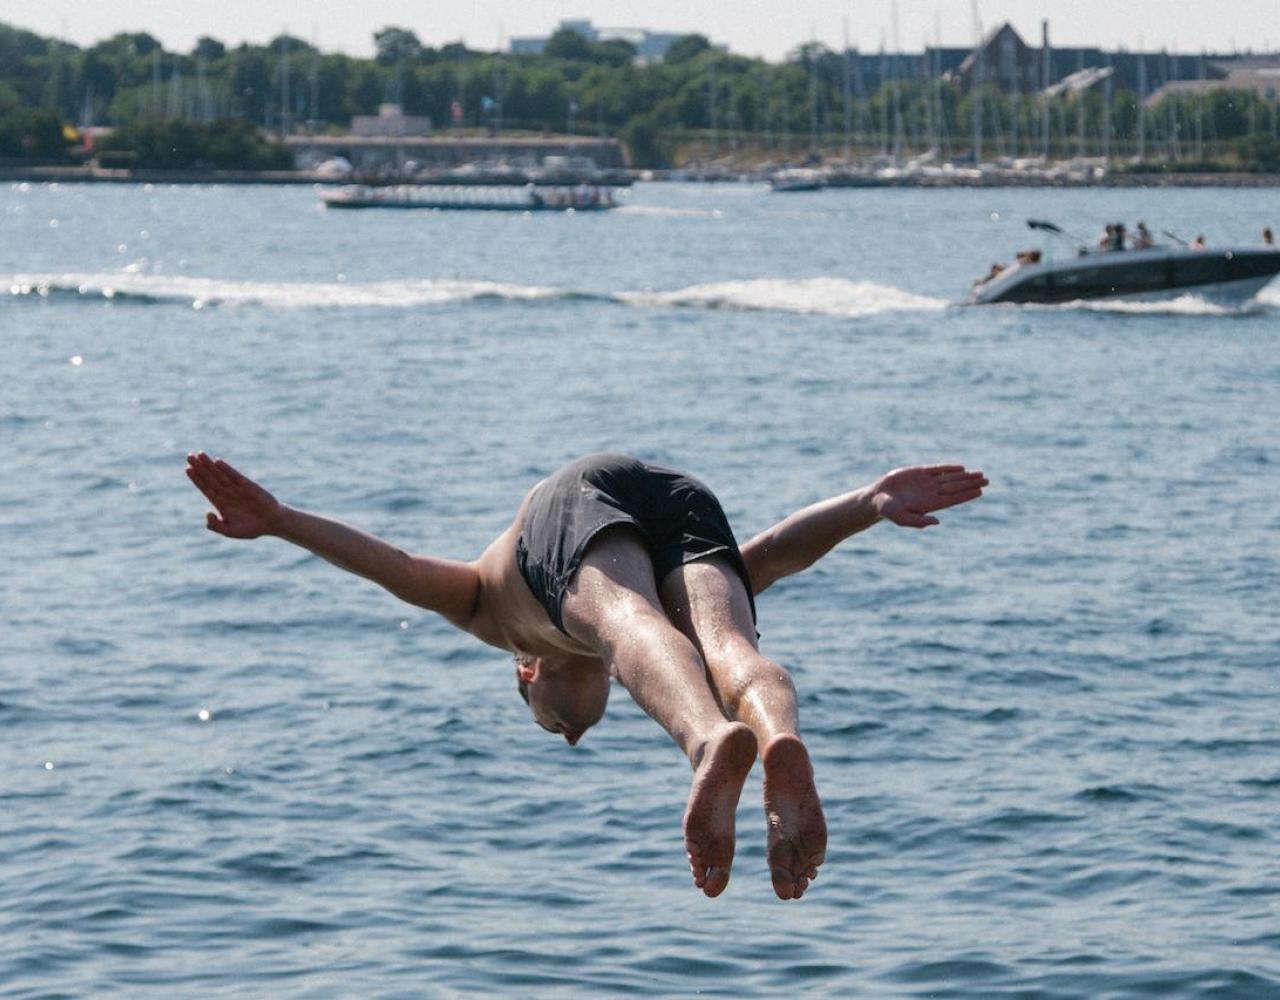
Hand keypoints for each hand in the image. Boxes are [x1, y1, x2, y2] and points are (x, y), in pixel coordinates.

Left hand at [185, 452, 282, 538]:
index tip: (187, 469)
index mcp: (221, 503)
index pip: (206, 488)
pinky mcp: (249, 486)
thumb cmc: (251, 528)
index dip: (196, 479)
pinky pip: (235, 476)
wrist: (272, 524)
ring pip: (220, 475)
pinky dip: (227, 469)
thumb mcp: (230, 531)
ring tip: (199, 454)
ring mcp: (237, 488)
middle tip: (189, 455)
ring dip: (210, 465)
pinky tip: (218, 461)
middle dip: (200, 467)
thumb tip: (207, 513)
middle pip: (210, 478)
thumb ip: (216, 526)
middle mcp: (227, 493)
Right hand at [871, 464, 987, 528]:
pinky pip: (937, 469)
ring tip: (979, 474)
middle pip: (956, 487)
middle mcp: (931, 493)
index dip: (967, 495)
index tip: (980, 491)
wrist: (876, 499)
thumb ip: (919, 522)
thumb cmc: (889, 512)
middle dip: (971, 483)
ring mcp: (926, 482)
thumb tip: (937, 522)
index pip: (953, 499)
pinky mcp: (918, 472)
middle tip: (987, 480)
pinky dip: (949, 468)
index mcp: (930, 504)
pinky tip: (961, 468)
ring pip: (950, 478)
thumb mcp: (902, 519)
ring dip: (965, 476)